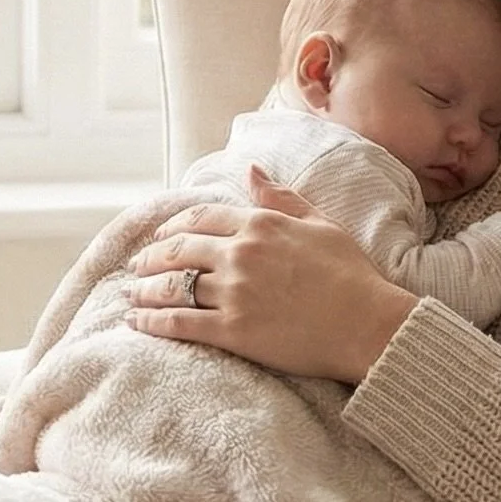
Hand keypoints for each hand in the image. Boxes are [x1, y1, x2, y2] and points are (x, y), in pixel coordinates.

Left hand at [126, 165, 417, 383]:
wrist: (368, 324)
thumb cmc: (352, 275)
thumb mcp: (320, 224)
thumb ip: (281, 198)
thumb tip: (250, 171)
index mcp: (261, 224)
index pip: (201, 217)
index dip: (174, 225)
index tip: (161, 235)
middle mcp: (241, 253)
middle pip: (178, 250)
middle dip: (151, 258)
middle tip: (138, 266)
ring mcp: (234, 292)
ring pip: (172, 285)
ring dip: (144, 289)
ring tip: (132, 295)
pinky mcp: (232, 330)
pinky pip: (179, 322)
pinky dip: (152, 321)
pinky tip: (137, 321)